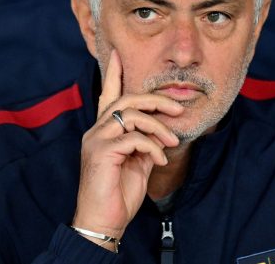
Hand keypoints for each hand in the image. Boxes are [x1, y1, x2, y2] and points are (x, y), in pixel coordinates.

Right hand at [72, 50, 181, 250]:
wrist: (103, 222)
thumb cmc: (118, 193)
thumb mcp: (137, 162)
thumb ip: (145, 142)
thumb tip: (162, 130)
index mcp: (104, 130)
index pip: (108, 94)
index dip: (113, 73)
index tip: (118, 52)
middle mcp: (96, 130)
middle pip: (126, 99)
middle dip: (155, 100)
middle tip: (178, 109)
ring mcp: (96, 139)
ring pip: (131, 114)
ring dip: (158, 126)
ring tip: (173, 142)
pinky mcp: (100, 152)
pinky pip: (133, 138)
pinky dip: (152, 147)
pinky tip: (160, 160)